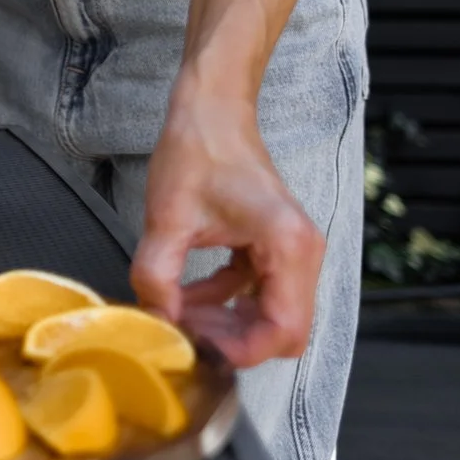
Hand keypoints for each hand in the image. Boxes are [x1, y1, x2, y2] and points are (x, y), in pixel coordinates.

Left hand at [129, 96, 322, 369]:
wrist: (212, 107)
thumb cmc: (198, 149)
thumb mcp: (167, 218)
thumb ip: (159, 276)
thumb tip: (157, 321)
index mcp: (288, 246)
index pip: (284, 330)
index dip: (241, 351)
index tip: (197, 348)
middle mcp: (303, 252)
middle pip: (282, 329)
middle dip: (232, 340)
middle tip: (184, 331)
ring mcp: (292, 250)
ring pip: (269, 314)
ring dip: (226, 321)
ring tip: (178, 312)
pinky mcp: (276, 246)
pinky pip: (257, 292)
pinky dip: (225, 300)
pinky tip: (186, 294)